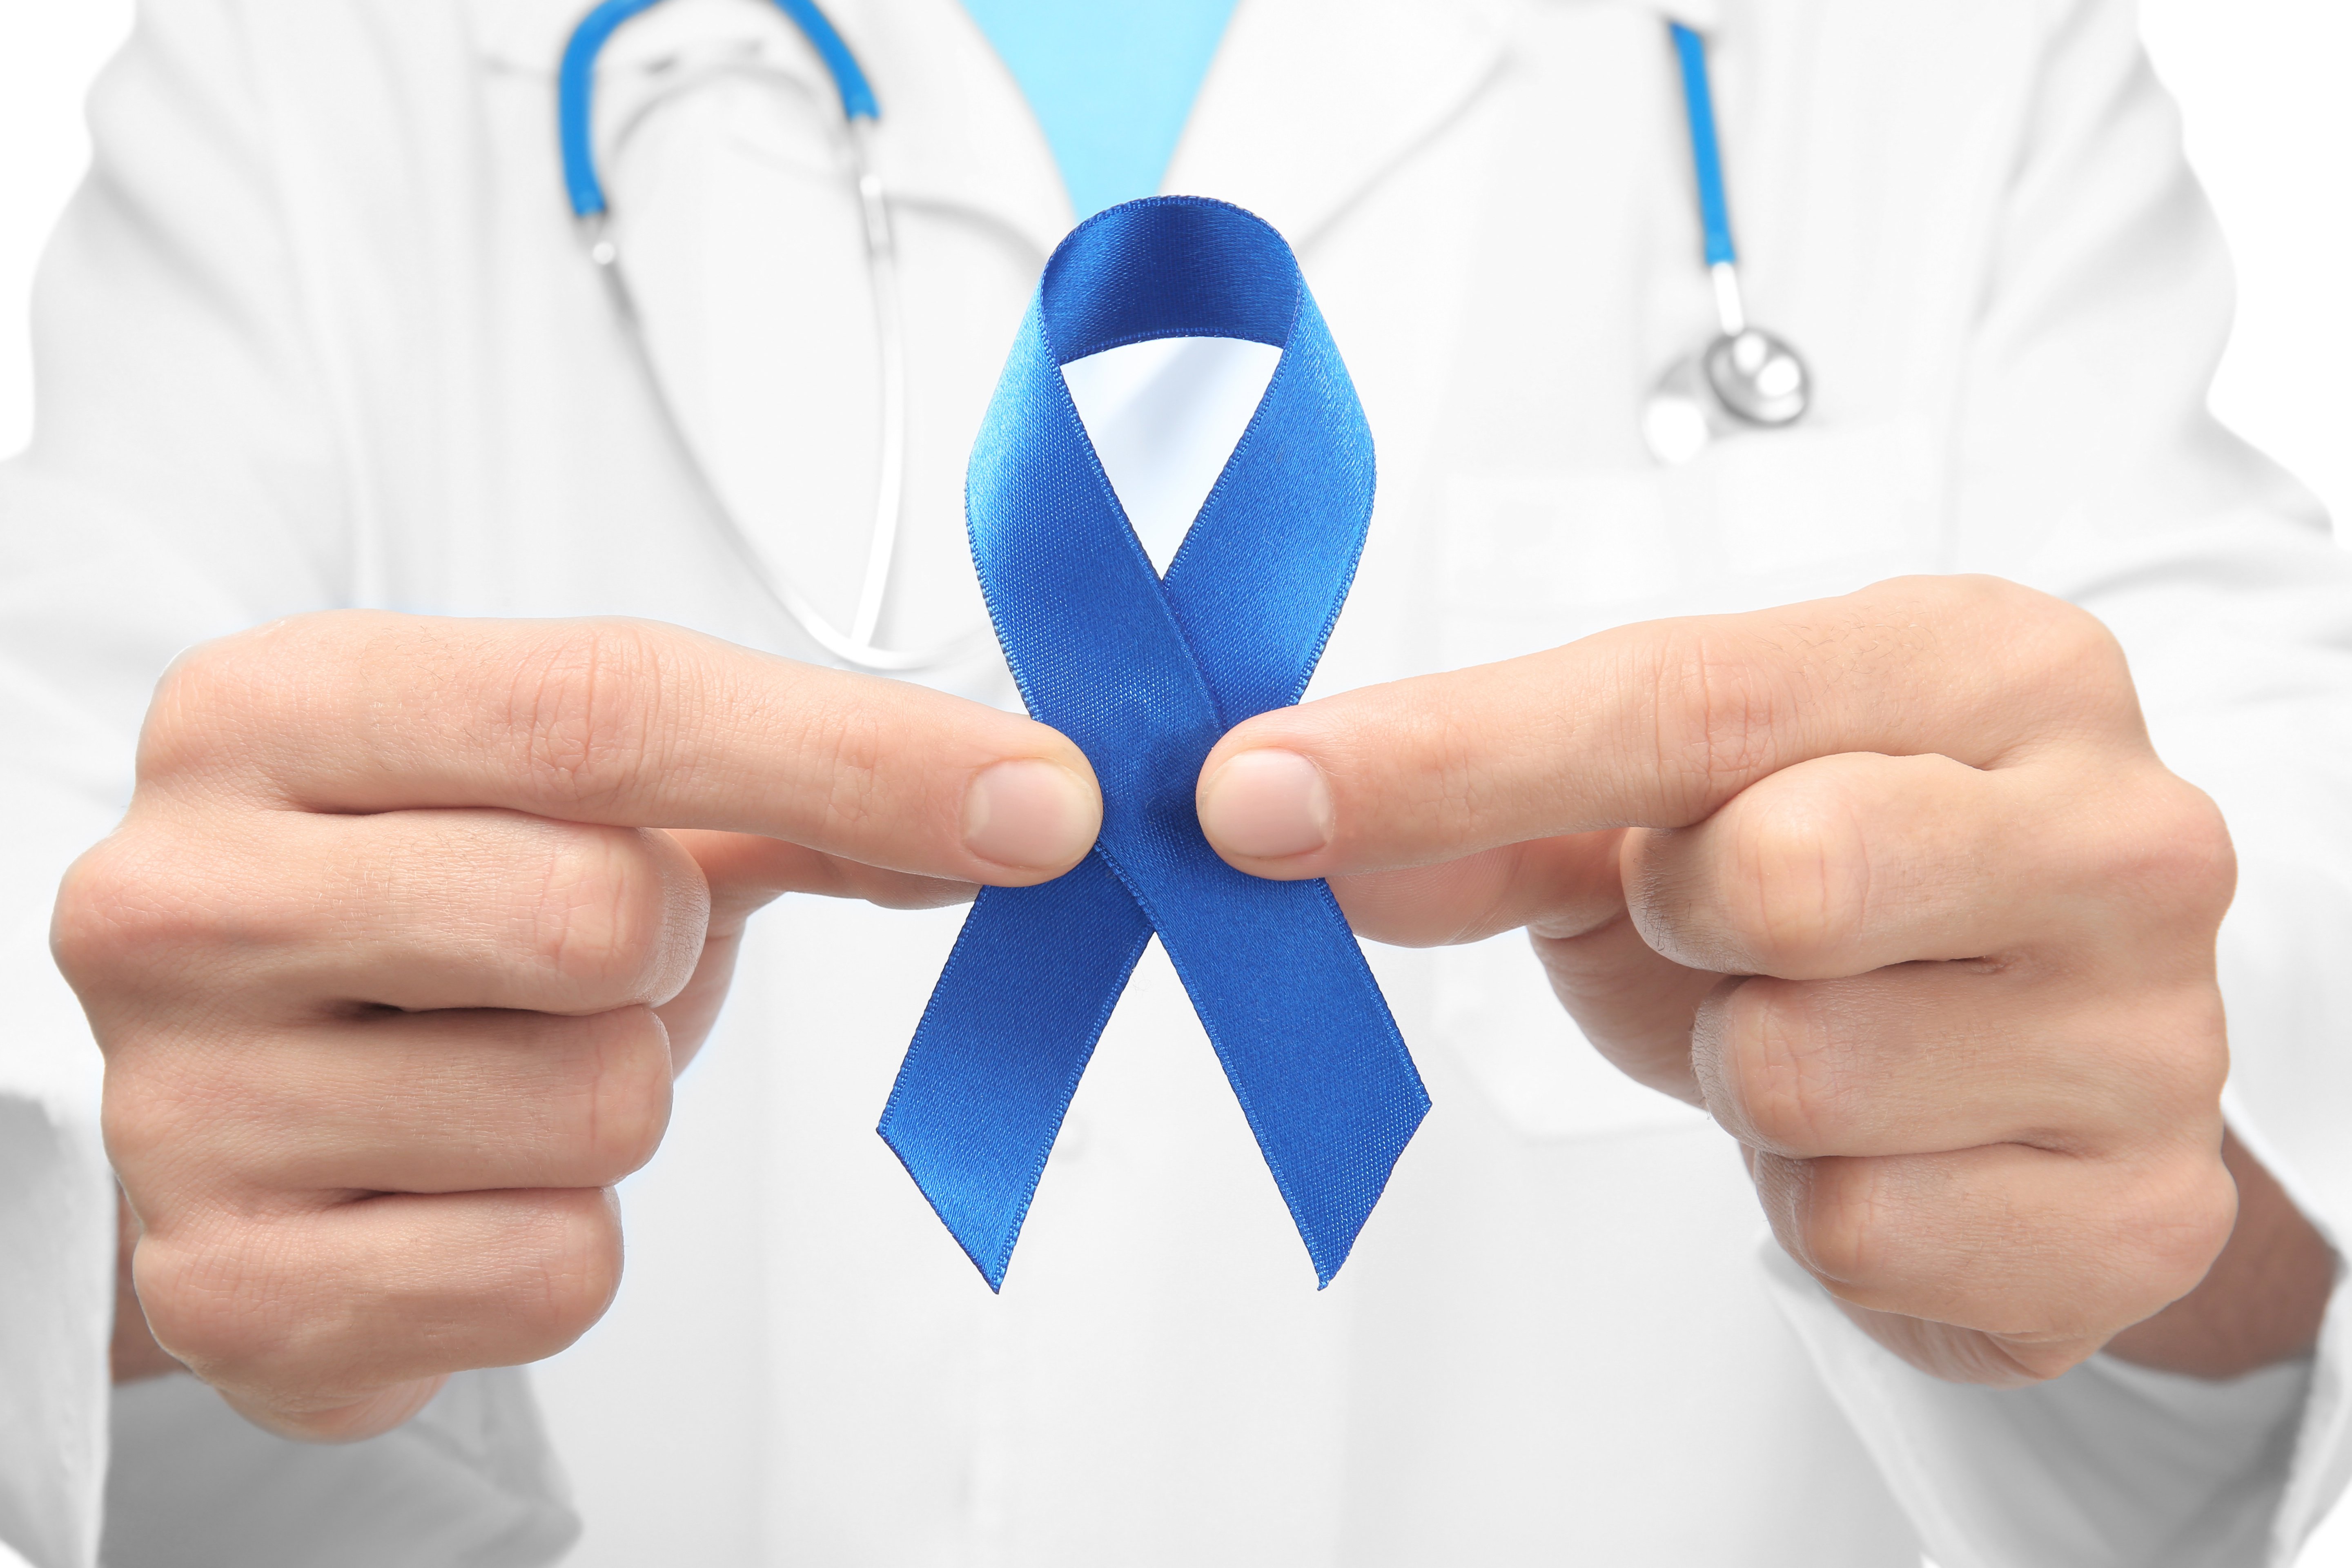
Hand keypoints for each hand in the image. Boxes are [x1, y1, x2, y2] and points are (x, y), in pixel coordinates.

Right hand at [55, 613, 1099, 1437]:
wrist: (257, 1097)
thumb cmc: (434, 914)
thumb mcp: (584, 800)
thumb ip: (803, 780)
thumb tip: (1025, 801)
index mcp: (271, 716)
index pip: (605, 703)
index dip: (858, 753)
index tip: (1043, 799)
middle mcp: (182, 896)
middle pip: (601, 912)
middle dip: (665, 950)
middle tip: (592, 958)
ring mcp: (183, 1106)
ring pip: (597, 1108)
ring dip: (617, 1100)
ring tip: (505, 1071)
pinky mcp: (230, 1292)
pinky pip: (549, 1271)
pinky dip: (558, 1241)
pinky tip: (461, 1189)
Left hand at [1197, 575, 2330, 1383]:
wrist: (2027, 1031)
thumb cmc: (1849, 874)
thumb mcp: (1665, 802)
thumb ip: (1478, 797)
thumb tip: (1277, 812)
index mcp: (1990, 669)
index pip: (1682, 696)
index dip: (1445, 753)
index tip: (1257, 793)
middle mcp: (2111, 833)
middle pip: (1779, 877)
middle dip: (1686, 922)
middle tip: (1719, 923)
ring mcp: (2148, 1037)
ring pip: (1798, 1076)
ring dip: (1741, 1075)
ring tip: (1807, 1034)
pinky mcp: (2136, 1218)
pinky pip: (1860, 1233)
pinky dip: (1817, 1203)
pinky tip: (1878, 1141)